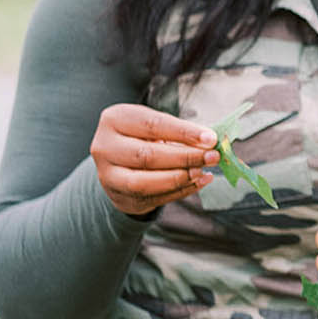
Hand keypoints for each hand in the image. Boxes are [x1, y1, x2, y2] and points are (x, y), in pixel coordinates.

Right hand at [91, 103, 218, 216]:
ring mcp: (108, 176)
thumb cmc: (143, 138)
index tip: (210, 138)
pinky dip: (180, 191)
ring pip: (145, 182)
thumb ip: (179, 132)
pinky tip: (199, 182)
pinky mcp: (120, 197)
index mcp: (114, 120)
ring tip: (203, 171)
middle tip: (212, 156)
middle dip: (185, 157)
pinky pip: (153, 198)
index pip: (152, 125)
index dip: (184, 132)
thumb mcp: (156, 127)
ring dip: (180, 178)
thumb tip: (210, 141)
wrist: (119, 163)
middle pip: (148, 155)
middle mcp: (105, 147)